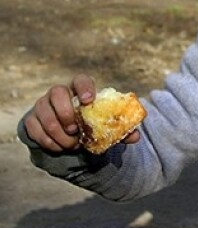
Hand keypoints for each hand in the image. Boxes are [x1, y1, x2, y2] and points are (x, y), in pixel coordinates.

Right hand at [23, 74, 139, 152]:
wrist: (69, 136)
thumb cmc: (91, 126)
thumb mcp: (106, 128)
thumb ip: (121, 130)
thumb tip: (135, 136)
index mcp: (80, 90)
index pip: (81, 80)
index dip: (84, 88)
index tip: (89, 101)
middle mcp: (59, 93)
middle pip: (56, 92)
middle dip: (65, 113)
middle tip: (75, 130)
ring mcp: (43, 104)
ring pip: (43, 112)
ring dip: (57, 132)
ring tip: (71, 145)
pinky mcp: (32, 119)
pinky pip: (33, 127)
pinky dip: (47, 140)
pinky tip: (59, 148)